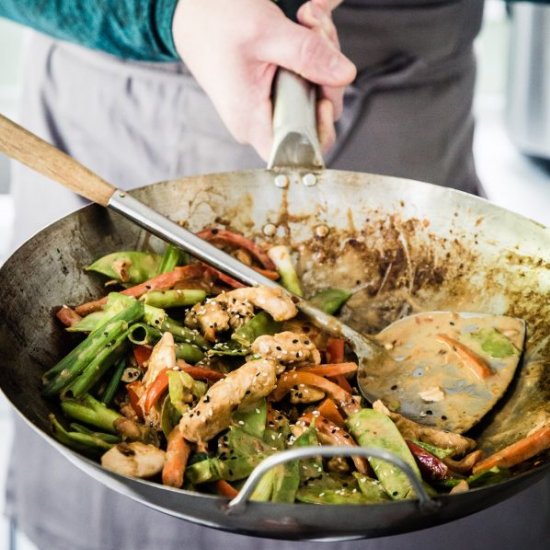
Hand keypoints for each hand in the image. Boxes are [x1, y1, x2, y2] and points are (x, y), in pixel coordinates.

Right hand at [172, 0, 355, 159]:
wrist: (191, 12)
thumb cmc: (215, 22)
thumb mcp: (266, 33)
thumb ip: (308, 55)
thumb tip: (345, 75)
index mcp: (252, 120)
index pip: (300, 151)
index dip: (322, 129)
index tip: (324, 95)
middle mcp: (258, 121)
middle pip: (314, 116)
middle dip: (326, 72)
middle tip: (317, 30)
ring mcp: (264, 108)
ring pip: (312, 95)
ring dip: (320, 55)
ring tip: (307, 18)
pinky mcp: (268, 94)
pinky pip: (302, 83)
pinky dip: (309, 54)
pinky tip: (303, 25)